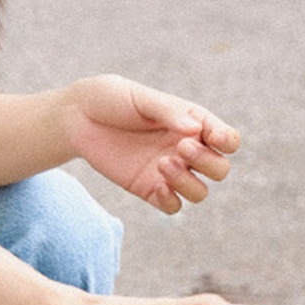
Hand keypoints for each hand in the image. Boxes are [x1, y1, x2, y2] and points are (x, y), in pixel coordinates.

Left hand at [61, 76, 239, 213]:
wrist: (77, 118)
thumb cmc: (112, 99)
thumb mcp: (141, 98)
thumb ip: (168, 112)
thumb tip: (194, 130)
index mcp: (192, 123)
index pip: (226, 139)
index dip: (226, 141)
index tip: (210, 136)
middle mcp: (185, 149)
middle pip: (219, 169)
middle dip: (207, 162)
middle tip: (180, 147)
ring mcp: (168, 171)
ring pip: (200, 192)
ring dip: (188, 182)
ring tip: (162, 163)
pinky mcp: (148, 188)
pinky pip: (173, 206)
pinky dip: (171, 201)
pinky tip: (158, 187)